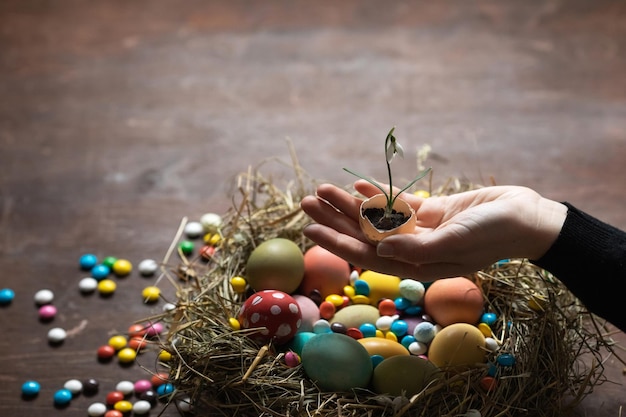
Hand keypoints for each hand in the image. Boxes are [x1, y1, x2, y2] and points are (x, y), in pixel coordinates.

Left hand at [300, 180, 566, 280]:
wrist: (525, 216)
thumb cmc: (494, 233)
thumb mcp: (456, 242)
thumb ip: (417, 249)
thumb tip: (378, 253)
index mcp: (417, 265)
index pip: (366, 256)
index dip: (336, 242)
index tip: (309, 229)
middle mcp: (414, 250)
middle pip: (364, 234)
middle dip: (334, 219)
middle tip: (306, 201)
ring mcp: (421, 230)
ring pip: (376, 217)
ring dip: (349, 203)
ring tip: (322, 188)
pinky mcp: (431, 212)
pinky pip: (397, 205)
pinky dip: (376, 195)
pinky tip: (355, 186)